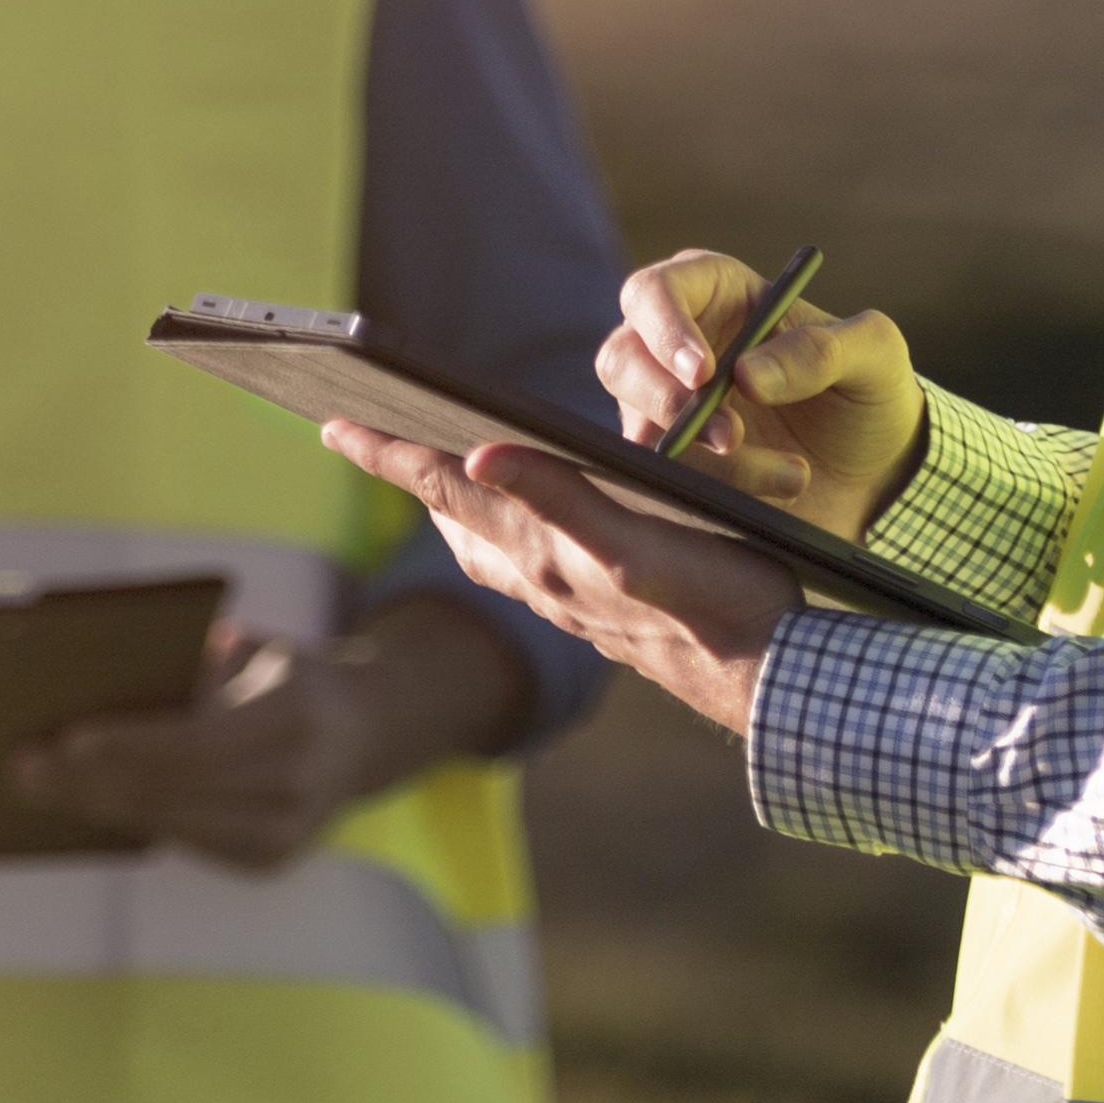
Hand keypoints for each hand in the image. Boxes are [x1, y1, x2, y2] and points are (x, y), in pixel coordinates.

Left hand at [9, 597, 530, 874]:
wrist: (367, 732)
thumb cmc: (287, 675)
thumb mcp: (253, 652)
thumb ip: (192, 667)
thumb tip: (89, 676)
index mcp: (296, 716)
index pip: (197, 741)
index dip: (129, 744)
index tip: (67, 738)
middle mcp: (297, 784)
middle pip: (171, 790)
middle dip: (88, 781)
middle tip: (22, 768)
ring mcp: (286, 834)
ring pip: (169, 823)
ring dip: (96, 806)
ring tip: (38, 787)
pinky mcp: (269, 862)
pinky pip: (184, 841)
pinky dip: (133, 820)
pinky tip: (87, 804)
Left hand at [318, 423, 795, 738]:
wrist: (771, 680)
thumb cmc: (719, 603)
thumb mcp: (638, 543)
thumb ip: (560, 498)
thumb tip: (479, 454)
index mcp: (543, 549)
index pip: (444, 487)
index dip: (388, 452)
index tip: (332, 422)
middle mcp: (542, 576)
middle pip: (449, 513)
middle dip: (402, 470)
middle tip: (356, 434)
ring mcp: (566, 598)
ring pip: (481, 544)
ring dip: (444, 503)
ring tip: (421, 474)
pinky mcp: (596, 611)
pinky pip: (519, 567)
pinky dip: (495, 535)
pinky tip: (513, 536)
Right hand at [600, 248, 922, 539]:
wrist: (878, 473)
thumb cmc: (869, 389)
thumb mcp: (874, 353)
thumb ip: (822, 349)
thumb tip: (746, 375)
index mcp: (714, 294)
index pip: (655, 294)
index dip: (666, 328)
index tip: (703, 374)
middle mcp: (676, 350)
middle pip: (622, 360)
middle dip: (668, 402)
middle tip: (730, 436)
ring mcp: (667, 414)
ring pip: (644, 431)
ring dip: (708, 461)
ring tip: (793, 476)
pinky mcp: (676, 472)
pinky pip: (666, 485)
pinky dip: (718, 496)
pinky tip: (777, 499)